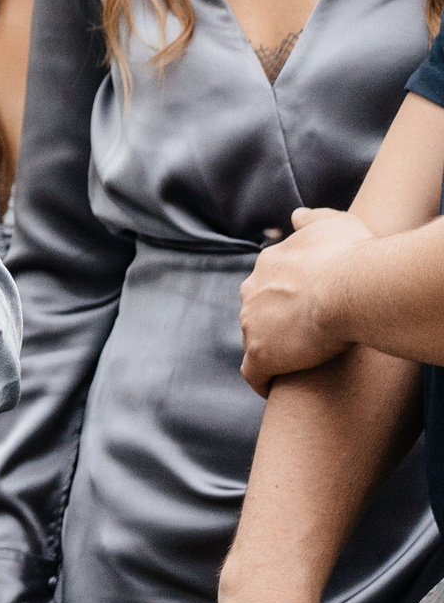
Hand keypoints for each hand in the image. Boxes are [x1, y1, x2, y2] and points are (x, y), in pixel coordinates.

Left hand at [240, 208, 370, 391]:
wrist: (348, 288)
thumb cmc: (350, 256)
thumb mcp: (334, 224)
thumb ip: (314, 220)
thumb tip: (297, 215)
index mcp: (268, 265)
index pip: (269, 282)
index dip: (286, 296)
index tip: (304, 306)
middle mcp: (252, 293)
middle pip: (257, 310)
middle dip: (272, 321)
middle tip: (301, 335)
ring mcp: (252, 324)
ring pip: (254, 340)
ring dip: (270, 350)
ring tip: (293, 363)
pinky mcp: (261, 355)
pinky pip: (254, 373)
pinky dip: (262, 380)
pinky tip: (274, 387)